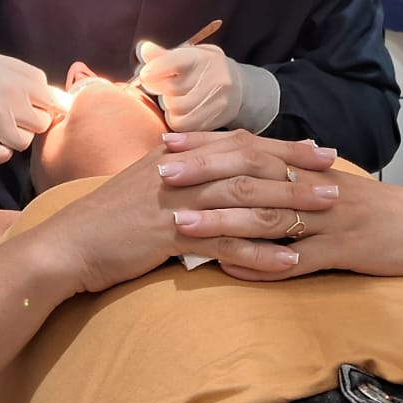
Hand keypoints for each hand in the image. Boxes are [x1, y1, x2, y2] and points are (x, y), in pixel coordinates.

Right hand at [0, 36, 55, 164]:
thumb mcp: (15, 66)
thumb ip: (38, 82)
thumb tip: (59, 99)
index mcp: (24, 84)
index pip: (58, 104)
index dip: (57, 108)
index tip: (52, 110)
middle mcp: (12, 104)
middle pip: (43, 125)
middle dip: (35, 121)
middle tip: (23, 116)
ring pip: (24, 142)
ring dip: (18, 136)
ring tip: (6, 126)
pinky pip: (0, 157)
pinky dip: (1, 152)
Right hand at [32, 135, 342, 293]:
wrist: (67, 245)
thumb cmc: (106, 219)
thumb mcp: (144, 184)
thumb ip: (180, 172)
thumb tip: (212, 166)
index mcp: (175, 154)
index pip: (237, 142)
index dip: (279, 145)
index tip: (315, 149)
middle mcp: (179, 169)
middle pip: (248, 163)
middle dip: (296, 168)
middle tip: (335, 174)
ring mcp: (174, 201)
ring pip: (243, 197)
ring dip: (289, 204)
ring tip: (326, 210)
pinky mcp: (169, 235)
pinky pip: (225, 242)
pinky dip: (260, 251)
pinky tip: (289, 260)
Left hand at [135, 43, 279, 132]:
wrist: (240, 90)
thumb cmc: (207, 69)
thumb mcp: (190, 55)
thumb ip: (164, 55)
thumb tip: (143, 50)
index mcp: (203, 58)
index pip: (175, 61)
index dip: (156, 68)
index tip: (145, 73)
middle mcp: (213, 79)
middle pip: (170, 88)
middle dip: (160, 87)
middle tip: (165, 85)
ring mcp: (215, 102)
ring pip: (174, 107)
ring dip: (168, 104)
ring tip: (177, 97)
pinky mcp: (212, 122)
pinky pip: (180, 124)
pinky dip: (174, 118)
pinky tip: (181, 111)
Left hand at [158, 133, 402, 284]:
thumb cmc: (369, 210)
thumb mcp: (325, 187)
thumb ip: (284, 182)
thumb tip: (236, 179)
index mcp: (303, 167)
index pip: (246, 148)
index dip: (206, 145)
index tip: (166, 142)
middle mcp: (311, 185)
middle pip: (250, 174)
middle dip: (203, 172)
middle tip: (160, 173)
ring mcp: (327, 218)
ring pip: (267, 216)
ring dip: (221, 219)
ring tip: (181, 222)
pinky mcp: (343, 251)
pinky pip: (298, 260)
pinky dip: (262, 265)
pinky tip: (229, 269)